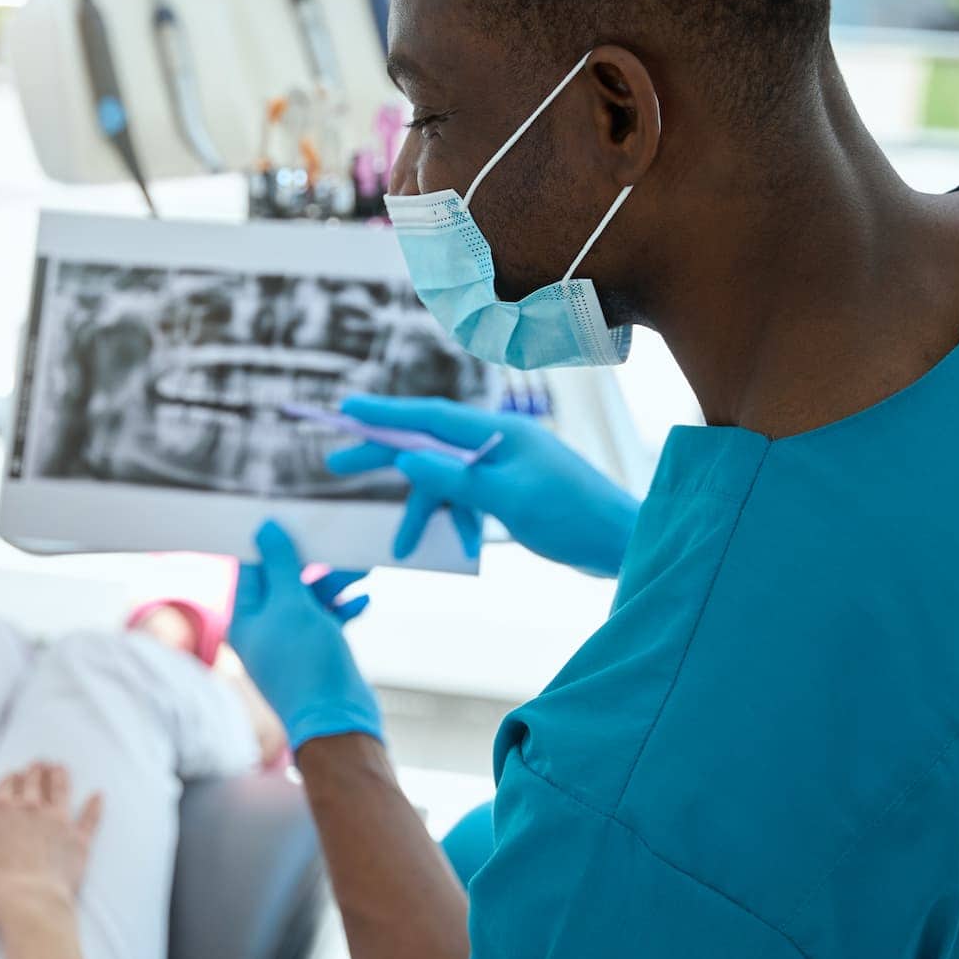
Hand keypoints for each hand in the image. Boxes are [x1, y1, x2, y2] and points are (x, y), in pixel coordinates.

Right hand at [0, 762, 103, 926]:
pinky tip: (99, 795)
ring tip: (60, 768)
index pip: (6, 786)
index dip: (10, 778)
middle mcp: (29, 810)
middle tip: (40, 762)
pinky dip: (94, 806)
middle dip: (35, 771)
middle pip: (34, 783)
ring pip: (60, 791)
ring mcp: (57, 822)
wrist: (28, 901)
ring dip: (60, 777)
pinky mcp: (78, 840)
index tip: (15, 773)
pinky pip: (89, 818)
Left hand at [228, 521, 381, 750]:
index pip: (254, 569)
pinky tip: (363, 601)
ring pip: (310, 599)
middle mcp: (264, 630)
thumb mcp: (292, 605)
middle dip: (313, 565)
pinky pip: (328, 619)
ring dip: (333, 584)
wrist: (338, 721)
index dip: (274, 547)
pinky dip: (343, 607)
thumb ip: (279, 565)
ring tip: (358, 573)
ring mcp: (291, 643)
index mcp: (246, 619)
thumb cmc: (307, 664)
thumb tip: (264, 528)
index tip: (297, 527)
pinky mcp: (317, 653)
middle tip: (337, 549)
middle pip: (285, 582)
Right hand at [327, 395, 639, 577]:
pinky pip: (469, 497)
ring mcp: (505, 464)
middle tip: (336, 464)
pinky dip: (459, 521)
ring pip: (446, 478)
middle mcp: (498, 440)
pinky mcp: (513, 489)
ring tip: (403, 546)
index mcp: (499, 432)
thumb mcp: (507, 499)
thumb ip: (454, 478)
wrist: (622, 542)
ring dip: (426, 511)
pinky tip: (466, 548)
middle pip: (428, 441)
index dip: (384, 413)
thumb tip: (405, 458)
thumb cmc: (572, 518)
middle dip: (385, 456)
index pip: (430, 415)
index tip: (345, 410)